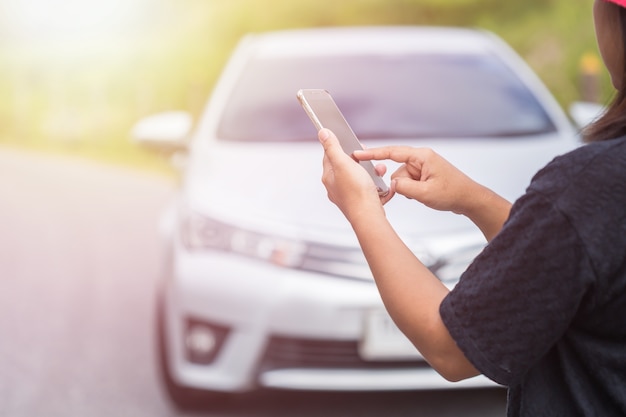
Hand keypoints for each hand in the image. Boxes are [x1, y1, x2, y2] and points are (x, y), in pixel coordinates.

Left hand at [318, 129, 391, 219]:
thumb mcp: (343, 163)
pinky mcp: (361, 201)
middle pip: (348, 166)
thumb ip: (333, 147)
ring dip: (372, 172)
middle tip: (368, 159)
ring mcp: (349, 195)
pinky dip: (377, 185)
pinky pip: (370, 189)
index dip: (341, 146)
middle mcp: (337, 187)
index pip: (330, 155)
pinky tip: (381, 186)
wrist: (369, 216)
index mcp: (329, 177)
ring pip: (361, 177)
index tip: (352, 143)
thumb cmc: (356, 192)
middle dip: (361, 160)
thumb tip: (322, 133)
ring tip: (378, 172)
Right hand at [353, 146, 479, 214]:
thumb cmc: (453, 193)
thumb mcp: (425, 193)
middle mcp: (421, 158)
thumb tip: (390, 184)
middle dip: (399, 183)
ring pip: (402, 177)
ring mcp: (423, 167)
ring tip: (423, 194)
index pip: (392, 152)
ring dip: (407, 189)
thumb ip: (403, 187)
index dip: (373, 154)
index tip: (359, 154)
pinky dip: (411, 190)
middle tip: (412, 192)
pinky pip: (408, 181)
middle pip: (397, 169)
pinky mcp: (424, 175)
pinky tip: (423, 195)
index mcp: (422, 156)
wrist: (469, 199)